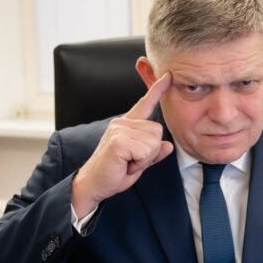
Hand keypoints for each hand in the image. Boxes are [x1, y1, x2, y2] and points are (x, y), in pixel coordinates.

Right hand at [71, 73, 174, 215]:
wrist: (94, 185)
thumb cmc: (114, 173)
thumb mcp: (139, 163)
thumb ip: (153, 153)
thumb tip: (168, 146)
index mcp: (127, 125)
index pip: (145, 104)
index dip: (157, 90)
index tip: (168, 76)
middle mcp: (122, 123)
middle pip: (157, 131)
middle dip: (150, 152)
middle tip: (131, 160)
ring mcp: (119, 130)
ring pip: (153, 142)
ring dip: (144, 158)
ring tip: (127, 162)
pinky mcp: (119, 140)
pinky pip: (146, 151)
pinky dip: (140, 163)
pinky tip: (125, 164)